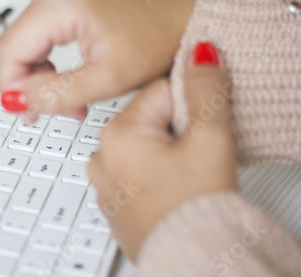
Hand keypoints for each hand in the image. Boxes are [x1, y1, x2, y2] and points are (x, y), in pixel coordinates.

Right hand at [0, 0, 195, 118]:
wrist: (186, 17)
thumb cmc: (162, 38)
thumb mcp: (108, 79)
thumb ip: (55, 94)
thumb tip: (15, 100)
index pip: (9, 51)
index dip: (13, 88)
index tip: (28, 112)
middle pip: (15, 44)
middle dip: (30, 83)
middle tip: (52, 109)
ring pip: (26, 39)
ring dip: (41, 72)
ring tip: (68, 96)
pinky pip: (41, 29)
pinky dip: (50, 56)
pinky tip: (69, 74)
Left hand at [88, 43, 237, 261]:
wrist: (190, 258)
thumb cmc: (194, 208)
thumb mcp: (209, 140)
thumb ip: (204, 90)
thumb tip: (198, 53)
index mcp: (117, 135)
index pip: (159, 92)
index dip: (189, 106)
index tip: (199, 128)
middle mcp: (101, 156)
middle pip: (148, 118)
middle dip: (175, 129)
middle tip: (193, 155)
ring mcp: (104, 180)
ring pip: (142, 145)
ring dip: (164, 152)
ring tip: (183, 175)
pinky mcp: (113, 199)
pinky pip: (134, 170)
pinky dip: (153, 172)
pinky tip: (171, 188)